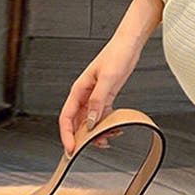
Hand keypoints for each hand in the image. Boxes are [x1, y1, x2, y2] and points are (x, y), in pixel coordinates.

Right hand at [58, 33, 143, 156]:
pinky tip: (115, 129)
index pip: (66, 118)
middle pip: (77, 122)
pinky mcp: (106, 96)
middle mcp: (84, 95)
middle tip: (93, 148)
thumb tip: (91, 121)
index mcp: (78, 90)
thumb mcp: (108, 79)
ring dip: (97, 132)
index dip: (66, 135)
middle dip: (83, 137)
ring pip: (90, 121)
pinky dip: (107, 124)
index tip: (71, 149)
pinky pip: (102, 115)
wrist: (129, 45)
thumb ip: (98, 101)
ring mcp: (95, 96)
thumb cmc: (116, 55)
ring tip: (108, 140)